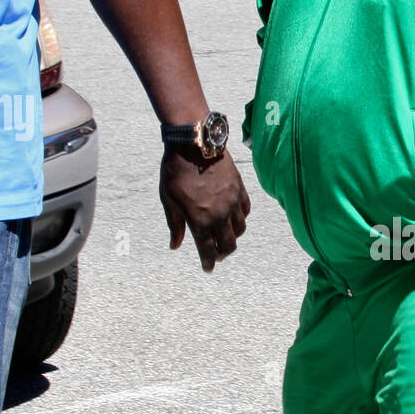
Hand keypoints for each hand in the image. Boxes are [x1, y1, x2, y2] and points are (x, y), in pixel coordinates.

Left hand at [160, 147, 250, 271]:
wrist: (194, 144)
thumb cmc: (176, 171)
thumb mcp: (169, 200)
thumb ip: (175, 225)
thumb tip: (175, 245)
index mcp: (200, 220)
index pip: (207, 251)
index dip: (208, 263)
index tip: (208, 268)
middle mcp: (219, 215)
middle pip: (228, 245)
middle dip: (222, 254)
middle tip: (217, 256)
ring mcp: (232, 203)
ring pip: (239, 230)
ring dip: (232, 237)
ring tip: (225, 236)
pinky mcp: (240, 190)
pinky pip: (245, 212)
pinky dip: (240, 219)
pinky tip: (233, 218)